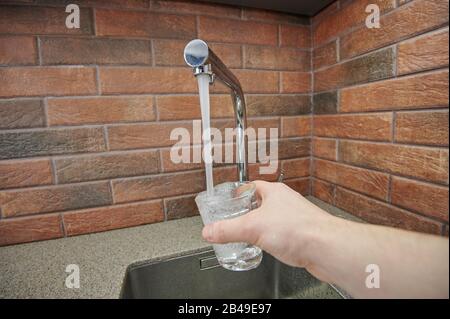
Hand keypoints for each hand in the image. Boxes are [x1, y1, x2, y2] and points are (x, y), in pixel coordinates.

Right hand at [202, 180, 342, 270]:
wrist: (326, 248)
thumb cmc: (299, 229)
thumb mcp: (252, 228)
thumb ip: (228, 229)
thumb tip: (209, 230)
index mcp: (274, 192)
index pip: (252, 186)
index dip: (239, 192)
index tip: (230, 198)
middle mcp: (286, 202)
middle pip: (262, 202)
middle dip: (248, 211)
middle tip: (235, 219)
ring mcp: (295, 217)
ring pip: (273, 218)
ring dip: (261, 226)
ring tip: (249, 235)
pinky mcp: (302, 234)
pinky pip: (282, 233)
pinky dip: (273, 239)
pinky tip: (268, 248)